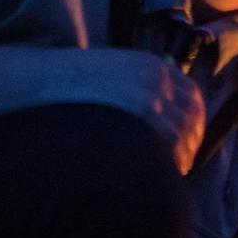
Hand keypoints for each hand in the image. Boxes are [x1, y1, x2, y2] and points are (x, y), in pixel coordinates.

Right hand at [62, 49, 205, 173]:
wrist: (41, 82)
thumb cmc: (70, 84)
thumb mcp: (114, 72)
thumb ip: (140, 87)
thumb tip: (162, 116)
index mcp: (153, 66)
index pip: (192, 96)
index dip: (196, 120)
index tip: (193, 138)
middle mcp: (157, 79)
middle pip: (192, 117)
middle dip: (191, 141)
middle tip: (184, 160)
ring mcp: (150, 97)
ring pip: (182, 135)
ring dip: (181, 155)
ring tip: (171, 170)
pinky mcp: (140, 116)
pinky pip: (169, 145)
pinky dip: (171, 161)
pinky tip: (164, 172)